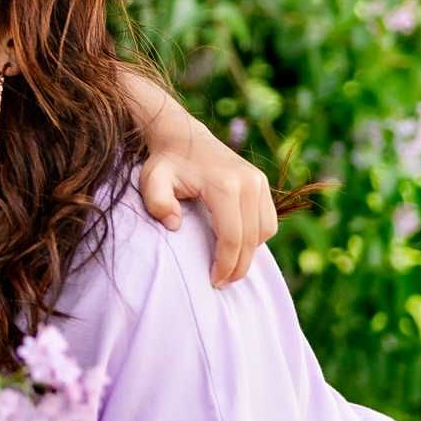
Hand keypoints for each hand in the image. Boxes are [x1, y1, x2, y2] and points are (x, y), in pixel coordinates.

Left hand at [140, 121, 276, 287]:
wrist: (182, 137)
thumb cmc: (165, 163)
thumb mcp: (151, 181)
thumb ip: (158, 204)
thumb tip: (175, 226)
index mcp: (225, 185)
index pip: (232, 236)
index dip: (225, 264)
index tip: (213, 281)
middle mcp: (249, 182)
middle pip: (251, 238)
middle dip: (239, 266)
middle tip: (222, 283)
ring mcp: (259, 181)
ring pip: (265, 231)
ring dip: (250, 254)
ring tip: (229, 268)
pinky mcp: (262, 183)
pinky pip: (268, 220)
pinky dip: (256, 238)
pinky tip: (237, 247)